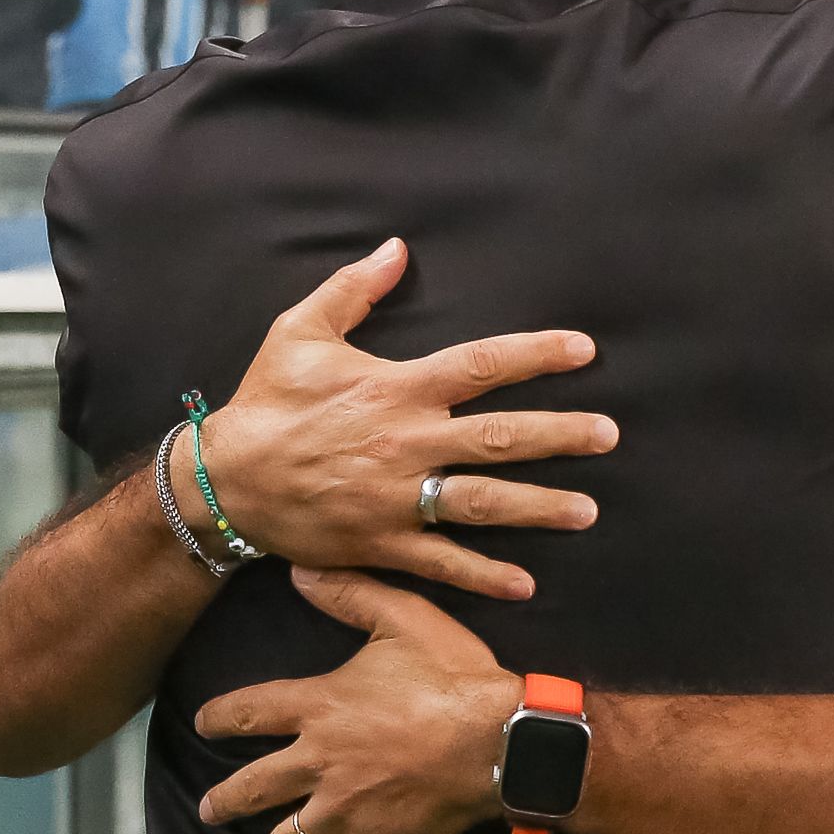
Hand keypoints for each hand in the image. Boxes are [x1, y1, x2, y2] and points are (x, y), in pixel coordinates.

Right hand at [193, 240, 611, 599]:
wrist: (224, 480)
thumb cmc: (266, 401)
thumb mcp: (300, 331)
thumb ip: (354, 289)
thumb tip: (397, 249)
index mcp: (396, 388)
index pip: (481, 364)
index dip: (536, 353)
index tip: (584, 349)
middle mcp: (407, 442)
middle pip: (500, 438)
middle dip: (560, 436)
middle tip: (608, 434)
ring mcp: (398, 498)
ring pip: (483, 502)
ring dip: (540, 508)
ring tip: (588, 510)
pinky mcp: (382, 543)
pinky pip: (442, 562)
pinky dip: (483, 575)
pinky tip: (525, 584)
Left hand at [195, 568, 516, 833]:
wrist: (501, 739)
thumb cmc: (454, 675)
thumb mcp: (402, 616)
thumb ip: (349, 594)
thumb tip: (299, 572)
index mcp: (320, 707)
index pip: (251, 712)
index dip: (220, 717)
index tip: (201, 724)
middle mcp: (320, 762)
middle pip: (254, 786)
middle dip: (224, 800)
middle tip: (206, 810)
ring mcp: (345, 810)